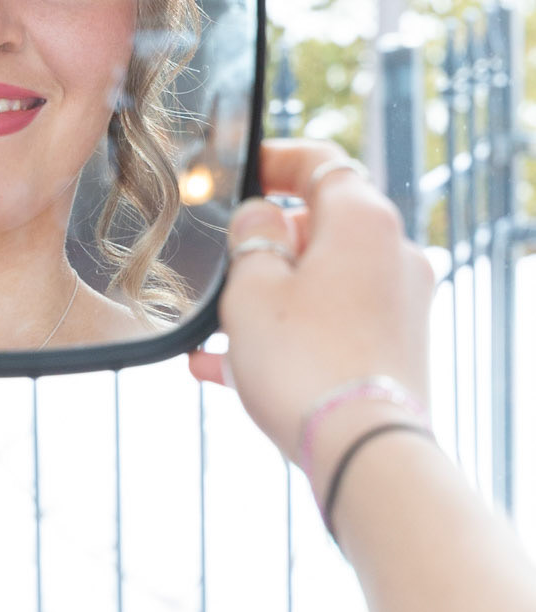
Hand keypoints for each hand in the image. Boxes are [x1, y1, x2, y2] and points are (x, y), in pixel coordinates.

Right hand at [189, 141, 434, 501]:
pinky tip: (225, 367)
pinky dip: (288, 333)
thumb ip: (249, 237)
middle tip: (219, 270)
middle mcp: (393, 253)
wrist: (362, 452)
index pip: (320, 162)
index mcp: (362, 219)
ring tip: (210, 333)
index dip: (275, 159)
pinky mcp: (396, 349)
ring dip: (268, 297)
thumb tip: (260, 218)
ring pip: (322, 281)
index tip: (242, 172)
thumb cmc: (304, 363)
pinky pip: (331, 324)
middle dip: (265, 246)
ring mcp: (400, 304)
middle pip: (321, 226)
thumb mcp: (251, 287)